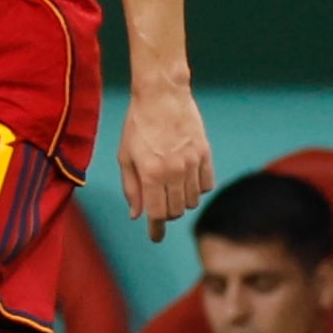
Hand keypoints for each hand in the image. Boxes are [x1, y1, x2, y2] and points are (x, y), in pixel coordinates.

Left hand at [119, 81, 213, 241]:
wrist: (161, 94)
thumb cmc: (137, 124)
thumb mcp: (125, 155)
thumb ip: (131, 187)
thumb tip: (136, 215)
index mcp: (151, 173)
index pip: (157, 214)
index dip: (155, 229)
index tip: (154, 237)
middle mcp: (174, 171)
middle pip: (176, 210)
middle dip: (166, 213)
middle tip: (158, 205)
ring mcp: (192, 163)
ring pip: (192, 201)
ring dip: (181, 201)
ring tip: (170, 187)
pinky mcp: (205, 154)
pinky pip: (206, 185)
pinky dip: (197, 189)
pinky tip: (186, 179)